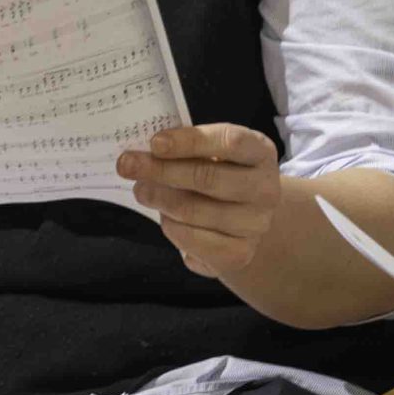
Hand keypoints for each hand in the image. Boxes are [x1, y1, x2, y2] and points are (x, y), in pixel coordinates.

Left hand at [117, 123, 281, 278]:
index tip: (154, 143)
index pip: (229, 141)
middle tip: (127, 165)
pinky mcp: (240, 253)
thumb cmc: (220, 173)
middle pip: (207, 177)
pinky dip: (171, 227)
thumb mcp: (212, 152)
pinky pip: (193, 240)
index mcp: (260, 151)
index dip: (189, 141)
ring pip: (194, 210)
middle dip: (160, 170)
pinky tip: (165, 217)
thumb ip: (186, 147)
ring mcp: (256, 224)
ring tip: (142, 190)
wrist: (245, 216)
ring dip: (159, 199)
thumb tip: (143, 152)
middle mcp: (266, 188)